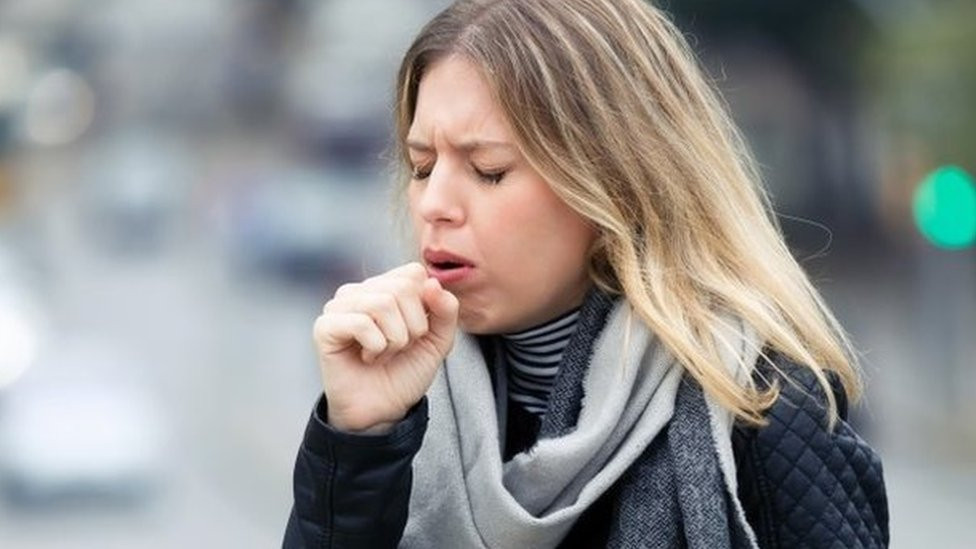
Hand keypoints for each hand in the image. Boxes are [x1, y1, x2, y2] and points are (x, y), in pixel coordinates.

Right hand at [312, 262, 458, 433]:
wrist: (383, 410)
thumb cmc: (405, 371)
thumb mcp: (438, 340)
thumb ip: (446, 310)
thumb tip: (432, 283)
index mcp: (385, 287)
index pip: (413, 273)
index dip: (426, 305)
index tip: (417, 332)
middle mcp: (360, 291)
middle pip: (402, 288)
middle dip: (413, 327)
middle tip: (400, 347)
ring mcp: (339, 306)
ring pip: (383, 303)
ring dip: (394, 339)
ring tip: (383, 353)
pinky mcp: (325, 326)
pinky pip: (361, 323)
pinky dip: (376, 347)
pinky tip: (368, 358)